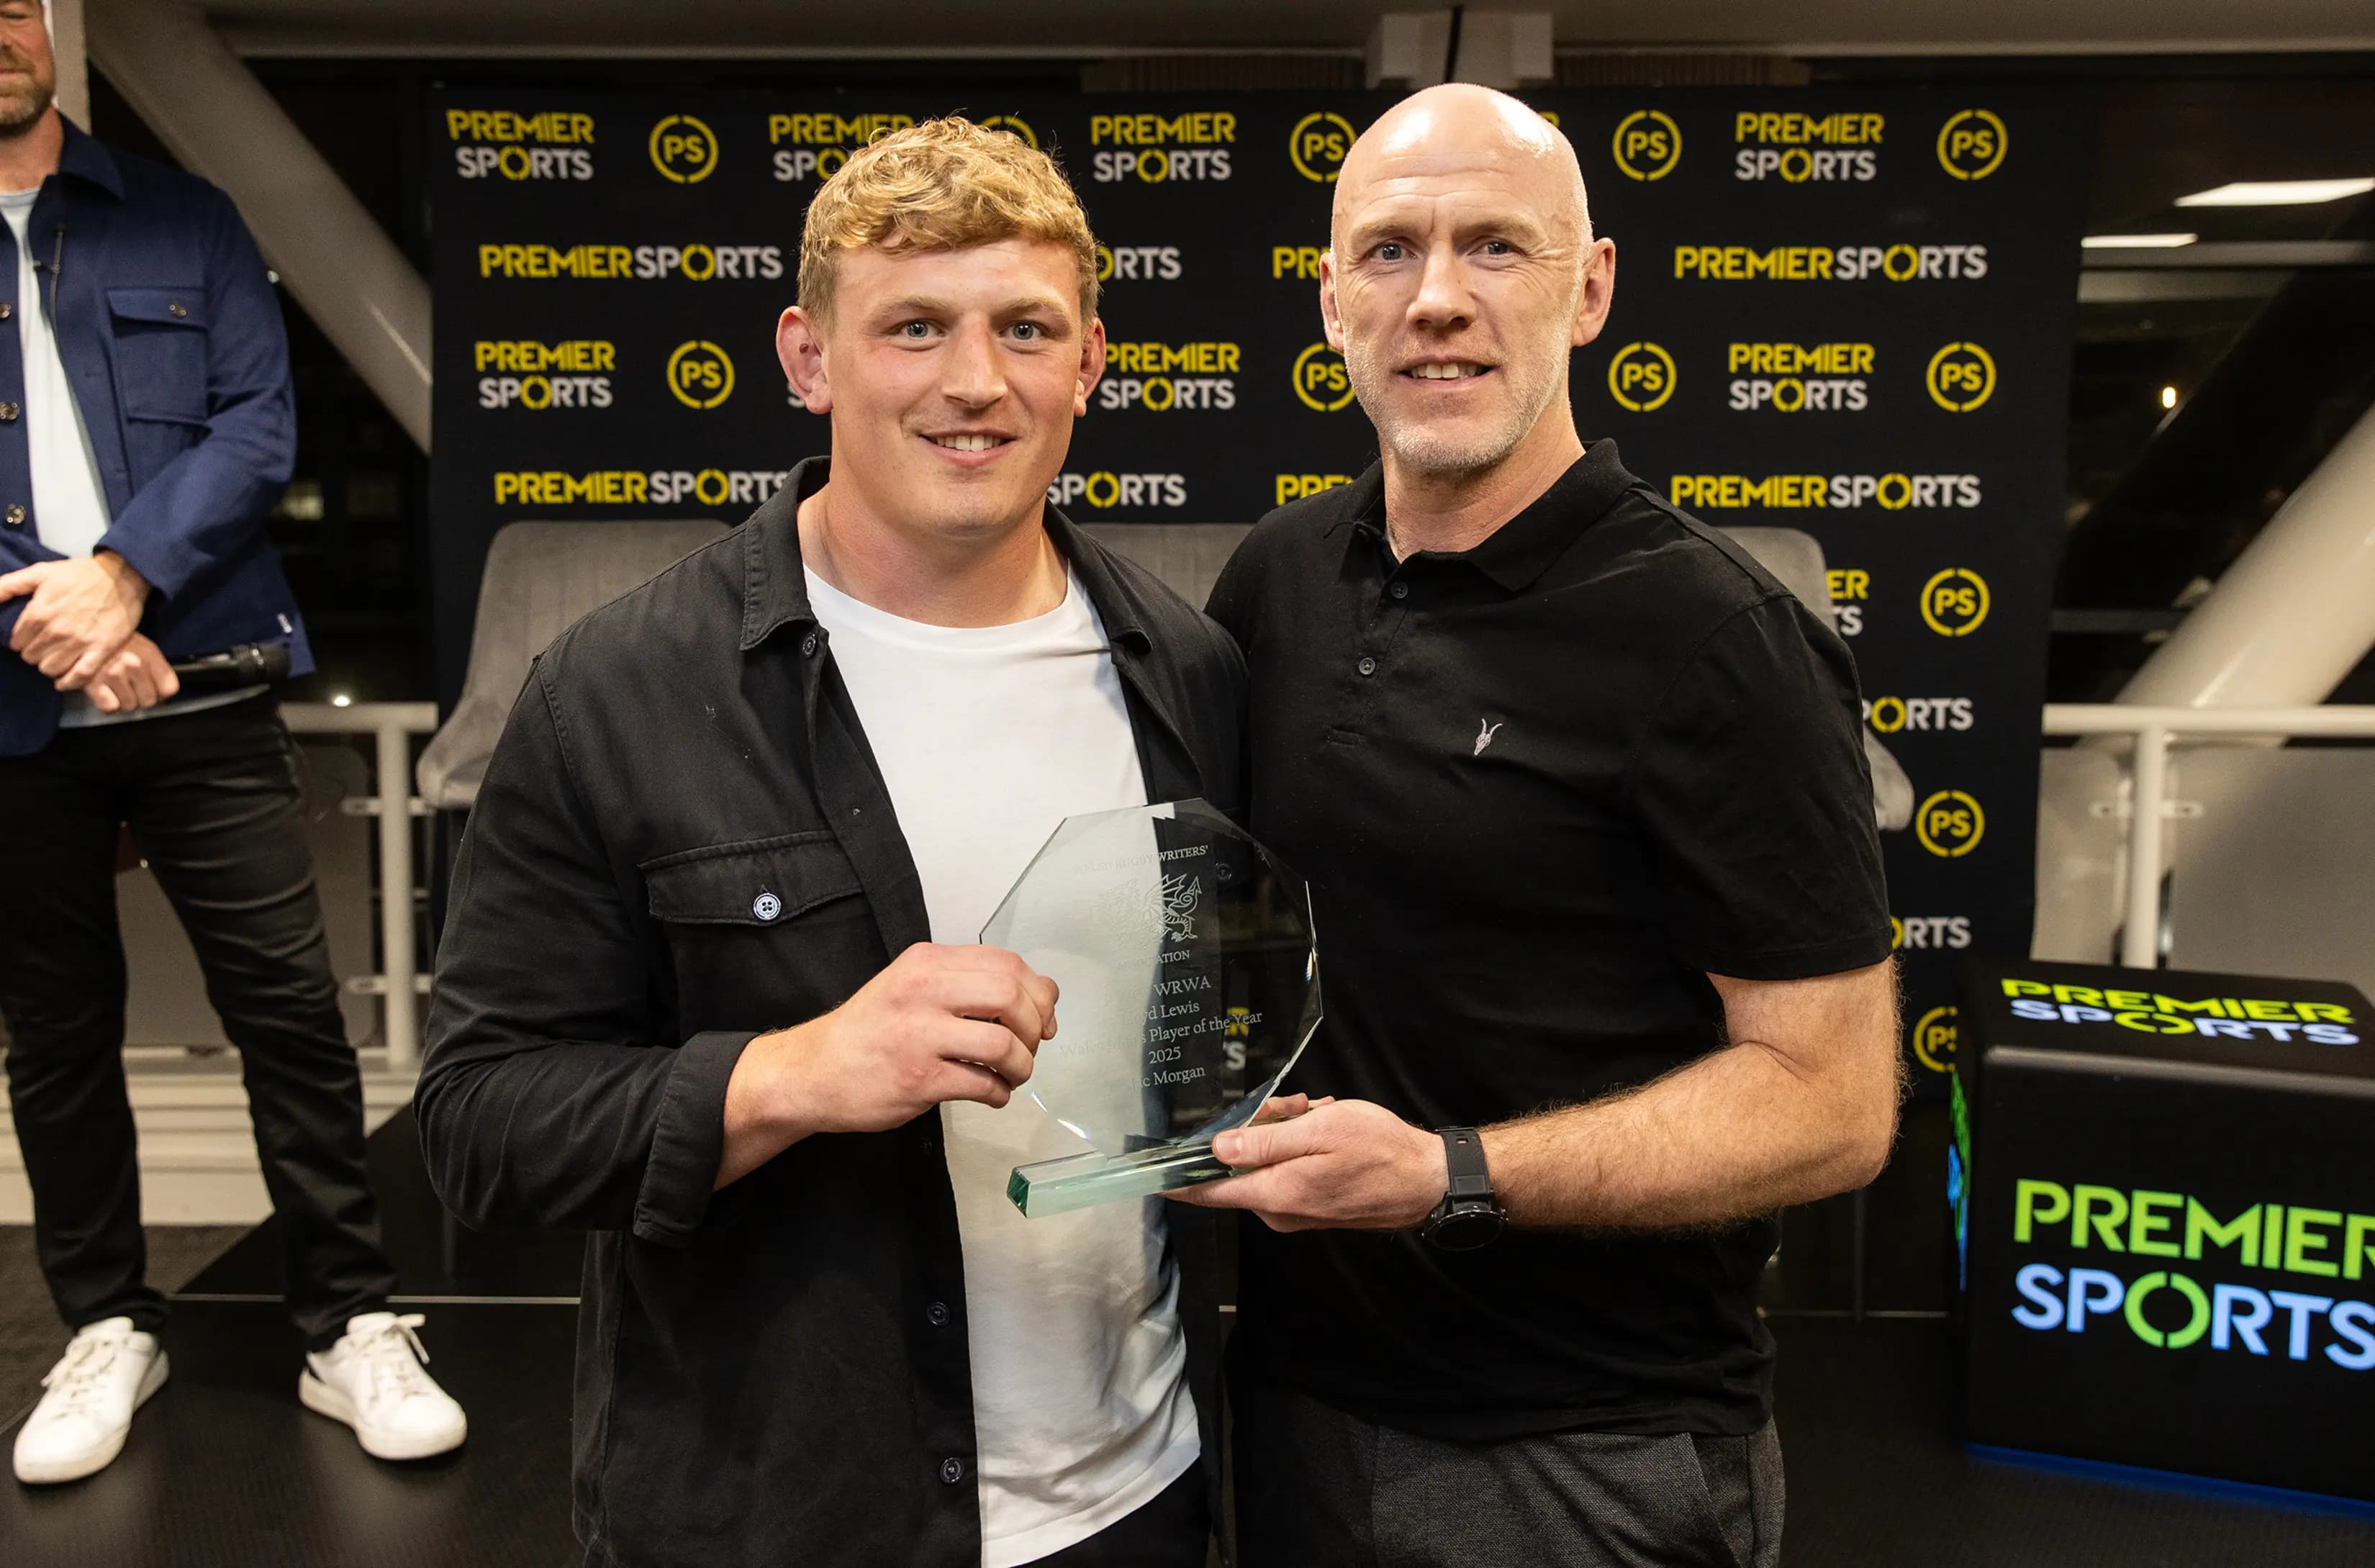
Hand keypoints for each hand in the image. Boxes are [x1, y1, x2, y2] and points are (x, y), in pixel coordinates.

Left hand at [1, 553, 150, 689]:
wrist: (122, 576)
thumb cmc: (80, 574)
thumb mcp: (40, 572)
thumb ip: (8, 585)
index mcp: (39, 612)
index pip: (17, 642)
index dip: (21, 641)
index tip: (30, 638)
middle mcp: (56, 630)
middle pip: (31, 657)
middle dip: (35, 653)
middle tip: (45, 646)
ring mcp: (80, 642)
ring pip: (51, 669)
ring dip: (50, 666)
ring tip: (57, 657)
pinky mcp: (101, 650)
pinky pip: (79, 677)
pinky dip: (68, 682)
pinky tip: (64, 680)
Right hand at [81, 634, 180, 713]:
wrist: (81, 635)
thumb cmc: (114, 644)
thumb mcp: (142, 648)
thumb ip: (156, 669)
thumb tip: (164, 694)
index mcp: (149, 654)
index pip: (169, 689)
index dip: (161, 694)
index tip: (154, 691)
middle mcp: (133, 663)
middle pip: (149, 701)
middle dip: (139, 698)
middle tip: (128, 686)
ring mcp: (113, 673)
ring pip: (129, 706)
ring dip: (122, 700)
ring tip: (114, 685)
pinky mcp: (93, 683)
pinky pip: (110, 708)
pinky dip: (105, 703)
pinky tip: (103, 690)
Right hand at [736, 942, 1057, 1138]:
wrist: (813, 1071)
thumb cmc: (870, 1030)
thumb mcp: (913, 985)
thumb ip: (968, 984)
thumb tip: (1043, 998)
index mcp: (926, 962)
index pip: (1006, 963)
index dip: (1037, 992)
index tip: (1042, 1016)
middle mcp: (922, 991)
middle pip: (1010, 996)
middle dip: (1035, 1026)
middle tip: (1030, 1046)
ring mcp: (919, 1036)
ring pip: (1003, 1044)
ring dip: (1022, 1066)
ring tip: (1012, 1075)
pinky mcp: (918, 1080)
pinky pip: (983, 1085)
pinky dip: (999, 1093)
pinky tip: (991, 1093)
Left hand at [1166, 1098, 1447, 1231]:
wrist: (1428, 1181)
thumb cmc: (1380, 1152)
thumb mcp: (1320, 1132)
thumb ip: (1265, 1142)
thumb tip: (1218, 1149)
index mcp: (1276, 1193)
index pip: (1208, 1191)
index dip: (1175, 1179)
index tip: (1146, 1170)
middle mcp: (1279, 1209)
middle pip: (1239, 1166)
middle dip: (1257, 1129)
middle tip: (1294, 1105)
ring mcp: (1296, 1211)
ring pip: (1265, 1164)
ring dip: (1284, 1133)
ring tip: (1318, 1112)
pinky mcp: (1312, 1206)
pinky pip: (1287, 1171)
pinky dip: (1300, 1147)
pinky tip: (1325, 1127)